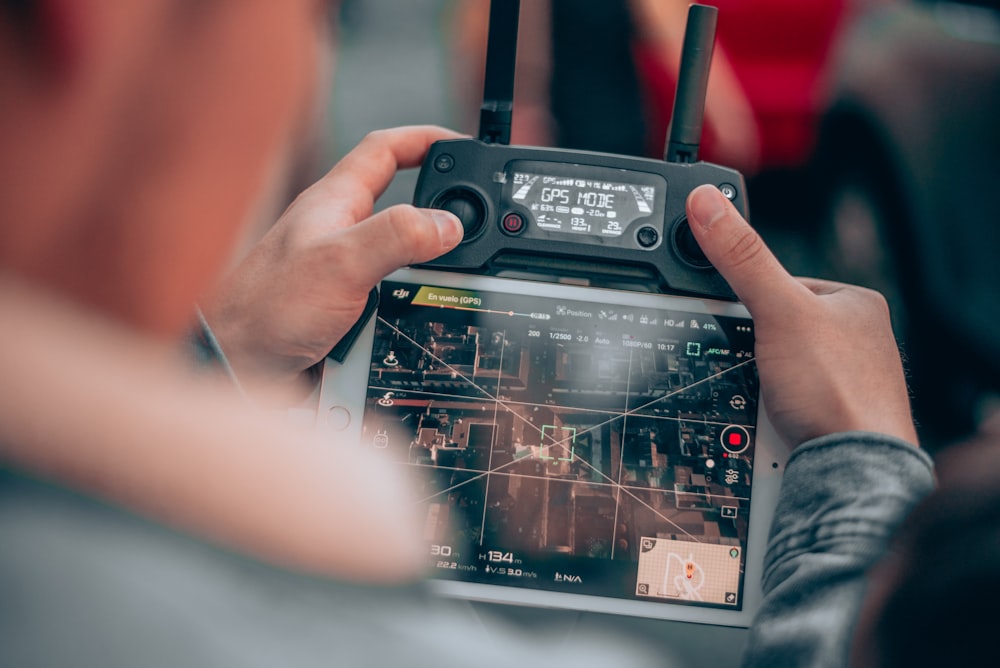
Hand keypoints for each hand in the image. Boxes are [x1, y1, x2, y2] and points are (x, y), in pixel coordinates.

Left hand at [201, 126, 464, 398]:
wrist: (233, 367)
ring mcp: (342, 272)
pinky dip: (412, 308)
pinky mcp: (345, 310)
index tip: (463, 147)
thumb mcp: (341, 263)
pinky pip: (392, 300)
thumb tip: (448, 223)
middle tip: (475, 227)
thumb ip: (397, 236)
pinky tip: (421, 320)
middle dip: (440, 214)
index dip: (425, 140)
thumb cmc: (265, 308)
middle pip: (403, 206)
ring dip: (428, 274)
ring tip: (449, 287)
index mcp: (335, 202)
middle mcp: (339, 231)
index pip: (386, 150)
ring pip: (403, 260)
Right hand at [685, 185, 917, 447]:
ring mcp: (842, 383)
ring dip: (755, 385)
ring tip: (763, 397)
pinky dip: (765, 414)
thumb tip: (707, 203)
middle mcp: (854, 342)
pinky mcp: (828, 418)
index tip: (735, 317)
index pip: (781, 285)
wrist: (855, 470)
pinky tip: (769, 420)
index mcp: (855, 304)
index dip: (749, 300)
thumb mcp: (779, 310)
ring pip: (772, 372)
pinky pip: (779, 406)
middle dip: (751, 350)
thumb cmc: (840, 391)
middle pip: (771, 331)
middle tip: (747, 364)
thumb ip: (742, 257)